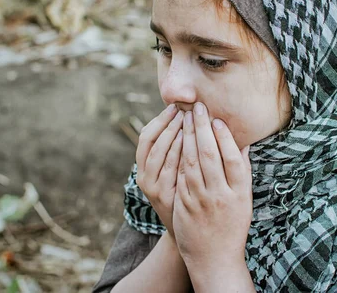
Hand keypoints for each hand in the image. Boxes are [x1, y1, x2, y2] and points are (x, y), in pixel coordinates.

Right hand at [136, 104, 183, 237]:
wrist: (187, 229)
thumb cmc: (183, 194)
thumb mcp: (173, 172)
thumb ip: (175, 151)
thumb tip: (185, 118)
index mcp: (142, 167)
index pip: (145, 136)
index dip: (159, 120)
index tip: (174, 107)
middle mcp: (144, 177)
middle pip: (152, 142)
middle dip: (167, 123)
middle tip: (183, 109)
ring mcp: (153, 188)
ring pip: (160, 154)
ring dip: (174, 134)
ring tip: (188, 120)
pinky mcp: (165, 196)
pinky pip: (172, 169)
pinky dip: (181, 153)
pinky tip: (194, 143)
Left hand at [173, 102, 251, 270]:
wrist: (214, 257)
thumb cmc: (232, 224)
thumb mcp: (245, 200)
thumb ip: (242, 171)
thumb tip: (242, 142)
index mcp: (240, 193)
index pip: (233, 158)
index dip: (224, 136)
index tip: (217, 118)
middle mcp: (221, 196)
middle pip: (210, 155)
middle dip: (201, 128)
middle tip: (197, 108)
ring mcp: (201, 201)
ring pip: (191, 163)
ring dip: (186, 137)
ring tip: (184, 118)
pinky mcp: (184, 206)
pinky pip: (180, 176)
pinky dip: (177, 156)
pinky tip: (175, 140)